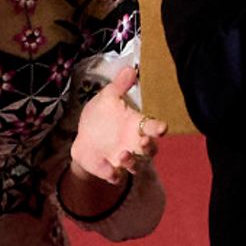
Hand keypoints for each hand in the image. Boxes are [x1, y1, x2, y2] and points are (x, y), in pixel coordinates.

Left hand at [72, 66, 167, 182]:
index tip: (163, 127)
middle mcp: (134, 144)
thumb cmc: (101, 115)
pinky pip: (116, 176)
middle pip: (150, 150)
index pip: (153, 128)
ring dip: (132, 162)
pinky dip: (114, 174)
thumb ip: (119, 86)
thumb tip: (129, 68)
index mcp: (137, 125)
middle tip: (143, 141)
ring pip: (136, 165)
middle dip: (149, 147)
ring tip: (123, 155)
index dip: (159, 129)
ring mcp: (123, 158)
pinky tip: (109, 169)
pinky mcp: (110, 170)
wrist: (83, 136)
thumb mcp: (107, 98)